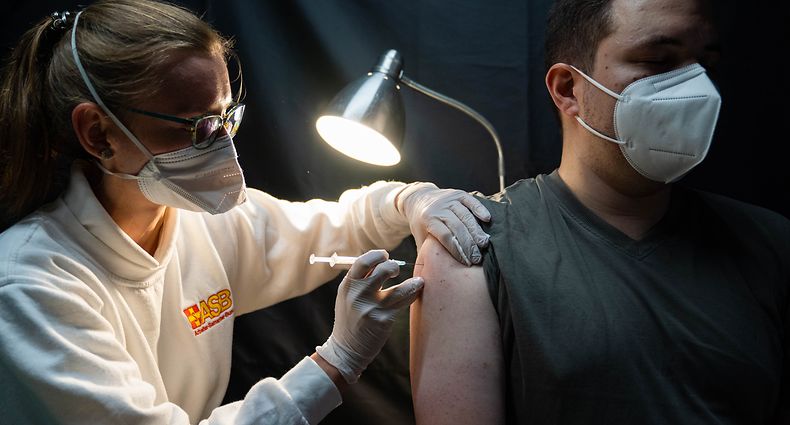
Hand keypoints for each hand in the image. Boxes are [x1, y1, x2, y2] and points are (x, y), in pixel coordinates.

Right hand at [316, 250, 423, 383]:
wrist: (347, 348)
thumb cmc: (350, 318)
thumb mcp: (348, 295)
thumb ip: (361, 279)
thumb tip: (383, 260)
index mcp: (348, 285)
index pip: (363, 261)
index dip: (377, 255)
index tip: (385, 256)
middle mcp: (359, 295)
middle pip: (383, 270)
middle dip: (393, 266)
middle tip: (396, 270)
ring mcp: (372, 308)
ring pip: (399, 289)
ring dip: (412, 283)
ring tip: (417, 282)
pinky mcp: (383, 320)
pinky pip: (403, 303)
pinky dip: (412, 295)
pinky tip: (416, 292)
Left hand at [396, 182, 490, 264]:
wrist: (418, 198)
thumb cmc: (421, 224)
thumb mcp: (419, 238)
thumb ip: (425, 253)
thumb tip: (432, 277)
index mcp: (428, 219)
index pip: (445, 236)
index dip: (457, 250)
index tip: (466, 262)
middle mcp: (439, 208)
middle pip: (457, 227)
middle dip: (469, 244)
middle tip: (478, 258)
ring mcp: (449, 199)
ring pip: (465, 215)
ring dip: (476, 230)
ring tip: (484, 244)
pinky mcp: (458, 194)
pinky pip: (470, 201)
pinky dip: (479, 209)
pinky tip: (487, 219)